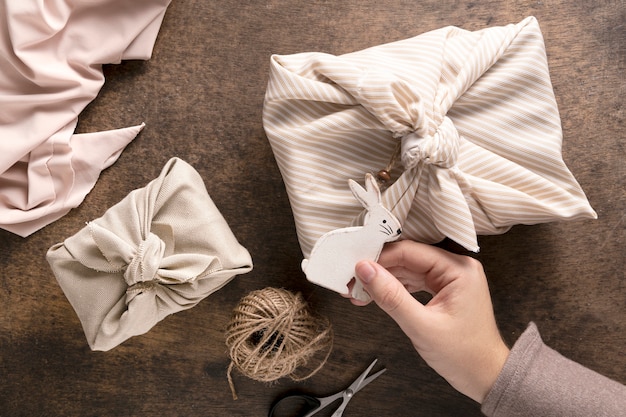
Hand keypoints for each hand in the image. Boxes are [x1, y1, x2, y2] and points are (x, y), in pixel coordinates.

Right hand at [352, 240, 508, 402]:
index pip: (410, 251)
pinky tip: (376, 295)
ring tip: (359, 290)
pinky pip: (413, 281)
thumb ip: (392, 296)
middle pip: (407, 258)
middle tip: (353, 279)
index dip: (380, 258)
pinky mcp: (443, 290)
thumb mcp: (422, 326)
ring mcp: (450, 279)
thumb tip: (366, 270)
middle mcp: (456, 268)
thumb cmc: (465, 355)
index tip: (356, 267)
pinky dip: (394, 289)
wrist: (485, 377)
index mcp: (459, 269)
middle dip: (378, 269)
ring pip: (407, 269)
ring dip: (383, 280)